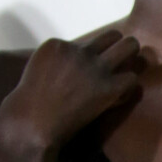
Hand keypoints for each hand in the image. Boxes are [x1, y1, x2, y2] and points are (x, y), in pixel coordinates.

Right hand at [0, 29, 141, 155]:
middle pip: (113, 36)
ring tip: (130, 70)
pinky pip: (131, 78)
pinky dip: (128, 88)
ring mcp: (94, 68)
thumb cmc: (28, 105)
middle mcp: (79, 51)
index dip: (92, 57)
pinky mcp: (108, 88)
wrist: (31, 124)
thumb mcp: (38, 71)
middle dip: (119, 46)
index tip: (87, 74)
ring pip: (130, 46)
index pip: (88, 42)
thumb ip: (58, 63)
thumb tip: (75, 68)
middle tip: (122, 60)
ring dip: (133, 56)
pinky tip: (119, 98)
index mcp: (58, 45)